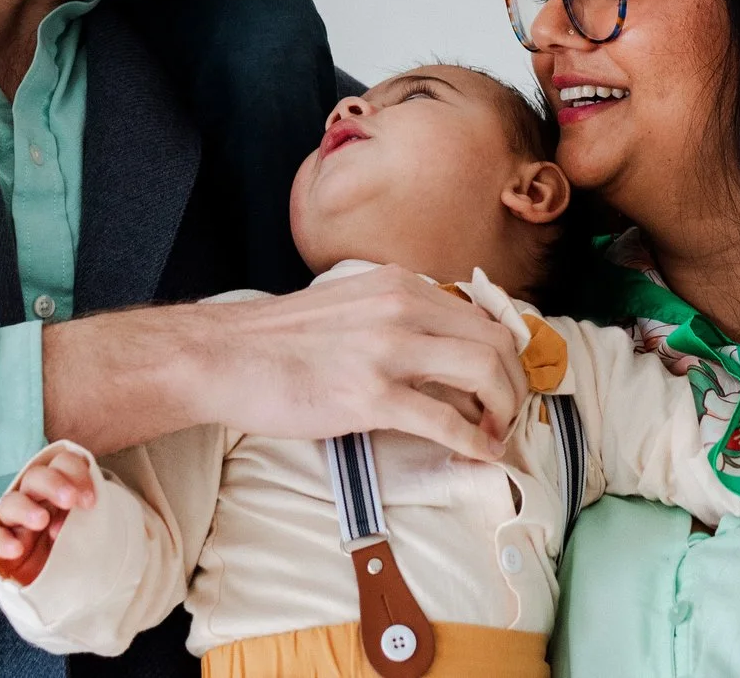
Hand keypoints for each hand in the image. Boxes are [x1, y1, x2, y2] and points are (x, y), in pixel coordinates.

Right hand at [0, 446, 97, 586]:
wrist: (58, 582)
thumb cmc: (76, 545)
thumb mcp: (86, 527)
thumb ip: (86, 515)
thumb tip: (85, 510)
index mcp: (57, 486)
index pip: (62, 464)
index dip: (75, 474)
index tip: (90, 500)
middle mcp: (33, 498)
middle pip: (35, 477)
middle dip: (53, 484)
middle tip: (69, 500)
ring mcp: (14, 521)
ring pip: (10, 503)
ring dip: (26, 508)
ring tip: (42, 520)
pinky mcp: (0, 544)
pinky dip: (3, 541)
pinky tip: (17, 548)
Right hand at [43, 265, 528, 461]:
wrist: (225, 355)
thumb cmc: (279, 339)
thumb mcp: (348, 303)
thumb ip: (393, 314)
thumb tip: (436, 347)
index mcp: (397, 284)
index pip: (479, 313)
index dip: (504, 352)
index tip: (505, 380)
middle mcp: (401, 307)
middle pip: (492, 342)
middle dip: (514, 383)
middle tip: (510, 413)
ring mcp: (387, 349)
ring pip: (481, 374)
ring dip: (502, 410)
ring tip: (497, 435)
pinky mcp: (370, 395)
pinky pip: (444, 420)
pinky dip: (472, 442)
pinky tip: (477, 455)